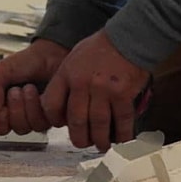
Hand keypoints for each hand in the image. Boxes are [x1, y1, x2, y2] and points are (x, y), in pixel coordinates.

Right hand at [0, 39, 68, 136]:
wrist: (50, 54)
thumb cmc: (27, 62)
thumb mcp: (2, 70)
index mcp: (6, 106)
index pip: (0, 126)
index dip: (0, 121)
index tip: (0, 109)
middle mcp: (23, 114)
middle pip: (16, 129)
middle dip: (15, 110)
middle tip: (15, 91)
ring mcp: (39, 115)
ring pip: (31, 126)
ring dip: (29, 106)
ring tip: (29, 88)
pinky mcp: (54, 115)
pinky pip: (46, 121)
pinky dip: (41, 106)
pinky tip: (41, 93)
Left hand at [41, 30, 149, 151]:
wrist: (128, 37)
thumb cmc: (101, 48)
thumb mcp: (73, 58)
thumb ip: (65, 81)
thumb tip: (61, 106)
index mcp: (67, 74)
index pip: (52, 106)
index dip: (55, 121)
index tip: (62, 125)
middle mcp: (83, 83)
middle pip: (76, 122)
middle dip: (79, 138)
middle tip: (83, 143)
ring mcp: (103, 90)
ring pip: (98, 126)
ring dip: (100, 140)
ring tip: (102, 144)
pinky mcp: (123, 94)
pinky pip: (122, 122)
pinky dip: (122, 134)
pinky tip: (121, 139)